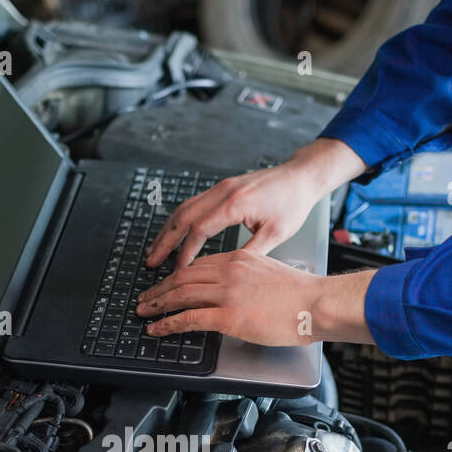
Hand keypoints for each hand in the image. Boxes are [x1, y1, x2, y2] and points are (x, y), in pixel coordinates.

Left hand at [136, 248, 376, 346]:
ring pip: (180, 294)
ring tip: (143, 312)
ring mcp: (227, 292)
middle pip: (183, 276)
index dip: (176, 275)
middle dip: (159, 288)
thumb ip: (249, 278)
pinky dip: (168, 323)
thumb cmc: (302, 295)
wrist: (316, 303)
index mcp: (239, 258)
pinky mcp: (228, 315)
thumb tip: (238, 293)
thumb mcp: (270, 273)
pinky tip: (156, 328)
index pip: (199, 265)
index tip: (166, 284)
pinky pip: (189, 318)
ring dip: (157, 303)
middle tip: (144, 297)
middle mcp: (229, 270)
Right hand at [146, 137, 365, 269]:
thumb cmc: (293, 203)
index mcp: (236, 203)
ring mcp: (220, 187)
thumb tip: (226, 274)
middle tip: (151, 262)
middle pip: (182, 217)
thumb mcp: (276, 234)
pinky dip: (179, 221)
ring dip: (167, 230)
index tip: (177, 272)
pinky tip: (172, 234)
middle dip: (164, 241)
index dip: (185, 253)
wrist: (301, 177)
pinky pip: (193, 204)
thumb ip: (250, 253)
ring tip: (155, 251)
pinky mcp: (222, 188)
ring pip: (184, 208)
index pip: (199, 230)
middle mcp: (223, 191)